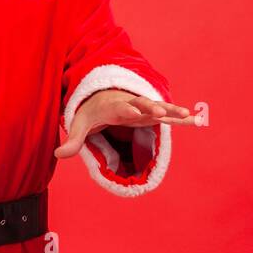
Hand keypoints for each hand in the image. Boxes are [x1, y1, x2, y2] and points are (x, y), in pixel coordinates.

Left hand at [54, 88, 196, 159]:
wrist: (102, 96)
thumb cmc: (92, 112)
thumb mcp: (80, 124)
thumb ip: (72, 141)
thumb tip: (57, 155)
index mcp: (113, 107)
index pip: (121, 108)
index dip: (127, 109)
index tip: (134, 112)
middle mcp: (131, 105)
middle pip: (143, 105)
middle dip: (152, 107)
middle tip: (162, 111)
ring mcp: (143, 108)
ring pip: (159, 108)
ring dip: (172, 110)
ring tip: (187, 114)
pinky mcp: (151, 113)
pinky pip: (167, 115)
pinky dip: (180, 117)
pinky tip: (196, 119)